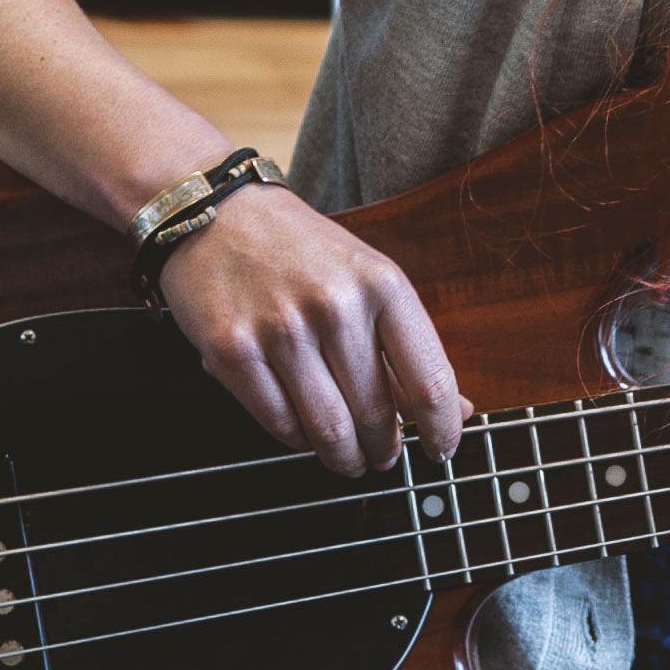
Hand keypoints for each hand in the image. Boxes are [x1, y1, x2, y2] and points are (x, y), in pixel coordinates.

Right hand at [149, 181, 466, 479]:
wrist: (216, 211)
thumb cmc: (300, 248)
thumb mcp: (368, 276)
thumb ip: (409, 343)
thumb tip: (454, 410)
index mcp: (381, 284)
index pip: (427, 381)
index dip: (441, 431)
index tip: (441, 451)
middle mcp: (335, 306)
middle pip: (376, 415)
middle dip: (384, 450)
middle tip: (383, 457)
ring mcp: (281, 330)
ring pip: (328, 430)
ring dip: (344, 458)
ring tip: (348, 458)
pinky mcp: (233, 352)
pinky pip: (278, 424)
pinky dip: (296, 439)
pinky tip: (303, 432)